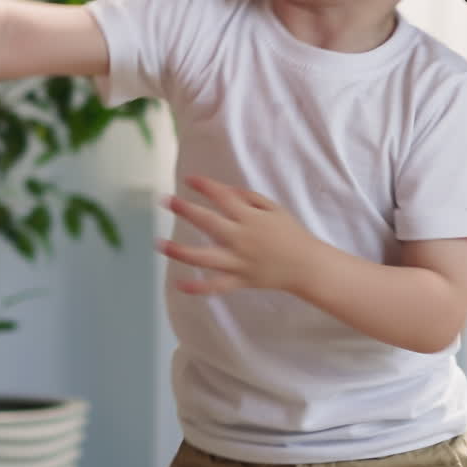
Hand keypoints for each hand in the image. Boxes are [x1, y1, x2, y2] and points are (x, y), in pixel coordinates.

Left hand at [156, 174, 318, 295]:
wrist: (306, 266)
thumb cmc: (290, 233)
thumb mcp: (274, 208)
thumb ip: (248, 198)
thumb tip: (224, 190)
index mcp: (250, 218)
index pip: (223, 198)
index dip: (205, 186)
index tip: (189, 180)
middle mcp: (241, 239)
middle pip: (208, 222)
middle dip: (186, 210)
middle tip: (167, 200)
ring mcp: (239, 262)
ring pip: (204, 257)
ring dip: (180, 250)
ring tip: (160, 243)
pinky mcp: (240, 280)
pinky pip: (216, 285)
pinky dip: (197, 287)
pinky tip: (178, 283)